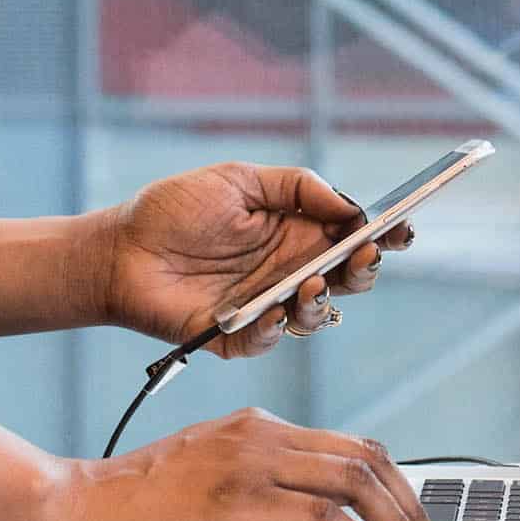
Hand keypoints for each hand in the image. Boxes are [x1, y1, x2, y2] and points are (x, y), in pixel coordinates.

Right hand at [68, 408, 437, 520]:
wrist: (84, 508)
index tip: (414, 518)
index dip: (394, 483)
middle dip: (409, 504)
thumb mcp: (219, 488)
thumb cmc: (143, 507)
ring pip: (354, 481)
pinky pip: (321, 517)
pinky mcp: (239, 498)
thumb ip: (274, 501)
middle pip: (365, 457)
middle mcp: (263, 434)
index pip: (351, 445)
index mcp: (261, 427)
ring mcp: (252, 461)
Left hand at [92, 162, 414, 357]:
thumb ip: (297, 187)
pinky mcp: (237, 335)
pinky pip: (267, 340)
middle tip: (363, 254)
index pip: (353, 237)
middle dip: (365, 268)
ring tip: (312, 283)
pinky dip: (275, 329)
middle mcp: (290, 271)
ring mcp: (267, 305)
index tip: (401, 228)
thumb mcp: (239, 180)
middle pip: (348, 278)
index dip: (383, 235)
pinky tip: (274, 312)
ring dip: (323, 300)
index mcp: (298, 233)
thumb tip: (349, 204)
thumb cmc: (175, 210)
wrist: (118, 249)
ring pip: (317, 314)